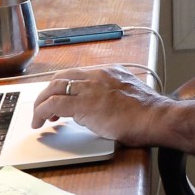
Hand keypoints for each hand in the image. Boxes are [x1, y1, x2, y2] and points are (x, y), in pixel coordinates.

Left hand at [30, 66, 169, 147]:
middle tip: (44, 107)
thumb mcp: (130, 96)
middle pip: (62, 77)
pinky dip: (42, 112)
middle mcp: (97, 76)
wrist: (156, 118)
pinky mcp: (84, 104)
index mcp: (110, 72)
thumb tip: (101, 109)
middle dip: (48, 92)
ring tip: (38, 116)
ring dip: (41, 102)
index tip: (61, 98)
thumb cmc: (150, 114)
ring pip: (54, 87)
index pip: (78, 74)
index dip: (65, 86)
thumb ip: (114, 97)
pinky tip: (40, 123)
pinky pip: (53, 104)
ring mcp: (90, 88)